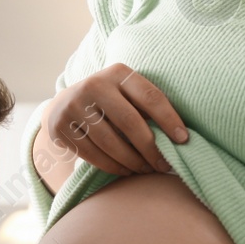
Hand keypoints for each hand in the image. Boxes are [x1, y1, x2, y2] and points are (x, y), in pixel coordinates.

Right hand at [44, 63, 188, 176]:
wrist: (65, 103)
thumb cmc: (111, 101)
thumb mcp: (127, 93)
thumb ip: (147, 107)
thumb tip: (180, 137)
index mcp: (118, 73)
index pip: (150, 96)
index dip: (169, 119)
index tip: (183, 140)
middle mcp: (94, 85)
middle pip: (129, 122)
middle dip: (151, 148)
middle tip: (164, 165)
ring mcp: (74, 105)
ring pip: (110, 143)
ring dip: (132, 162)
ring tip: (146, 169)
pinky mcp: (61, 127)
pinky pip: (92, 154)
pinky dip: (112, 167)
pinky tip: (125, 170)